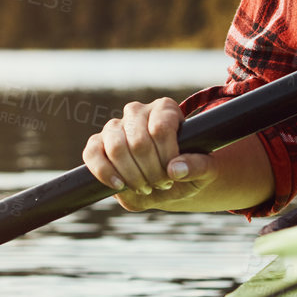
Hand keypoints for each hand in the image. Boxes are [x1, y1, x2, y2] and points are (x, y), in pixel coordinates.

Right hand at [83, 97, 219, 211]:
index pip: (161, 129)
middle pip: (138, 141)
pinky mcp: (96, 143)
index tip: (173, 176)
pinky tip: (120, 186)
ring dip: (131, 175)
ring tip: (145, 188)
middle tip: (160, 185)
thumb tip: (176, 169)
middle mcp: (137, 111)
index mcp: (164, 109)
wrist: (166, 182)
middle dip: (150, 171)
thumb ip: (198, 167)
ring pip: (115, 147)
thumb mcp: (204, 171)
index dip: (166, 157)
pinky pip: (92, 153)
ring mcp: (114, 126)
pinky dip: (105, 173)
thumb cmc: (187, 170)